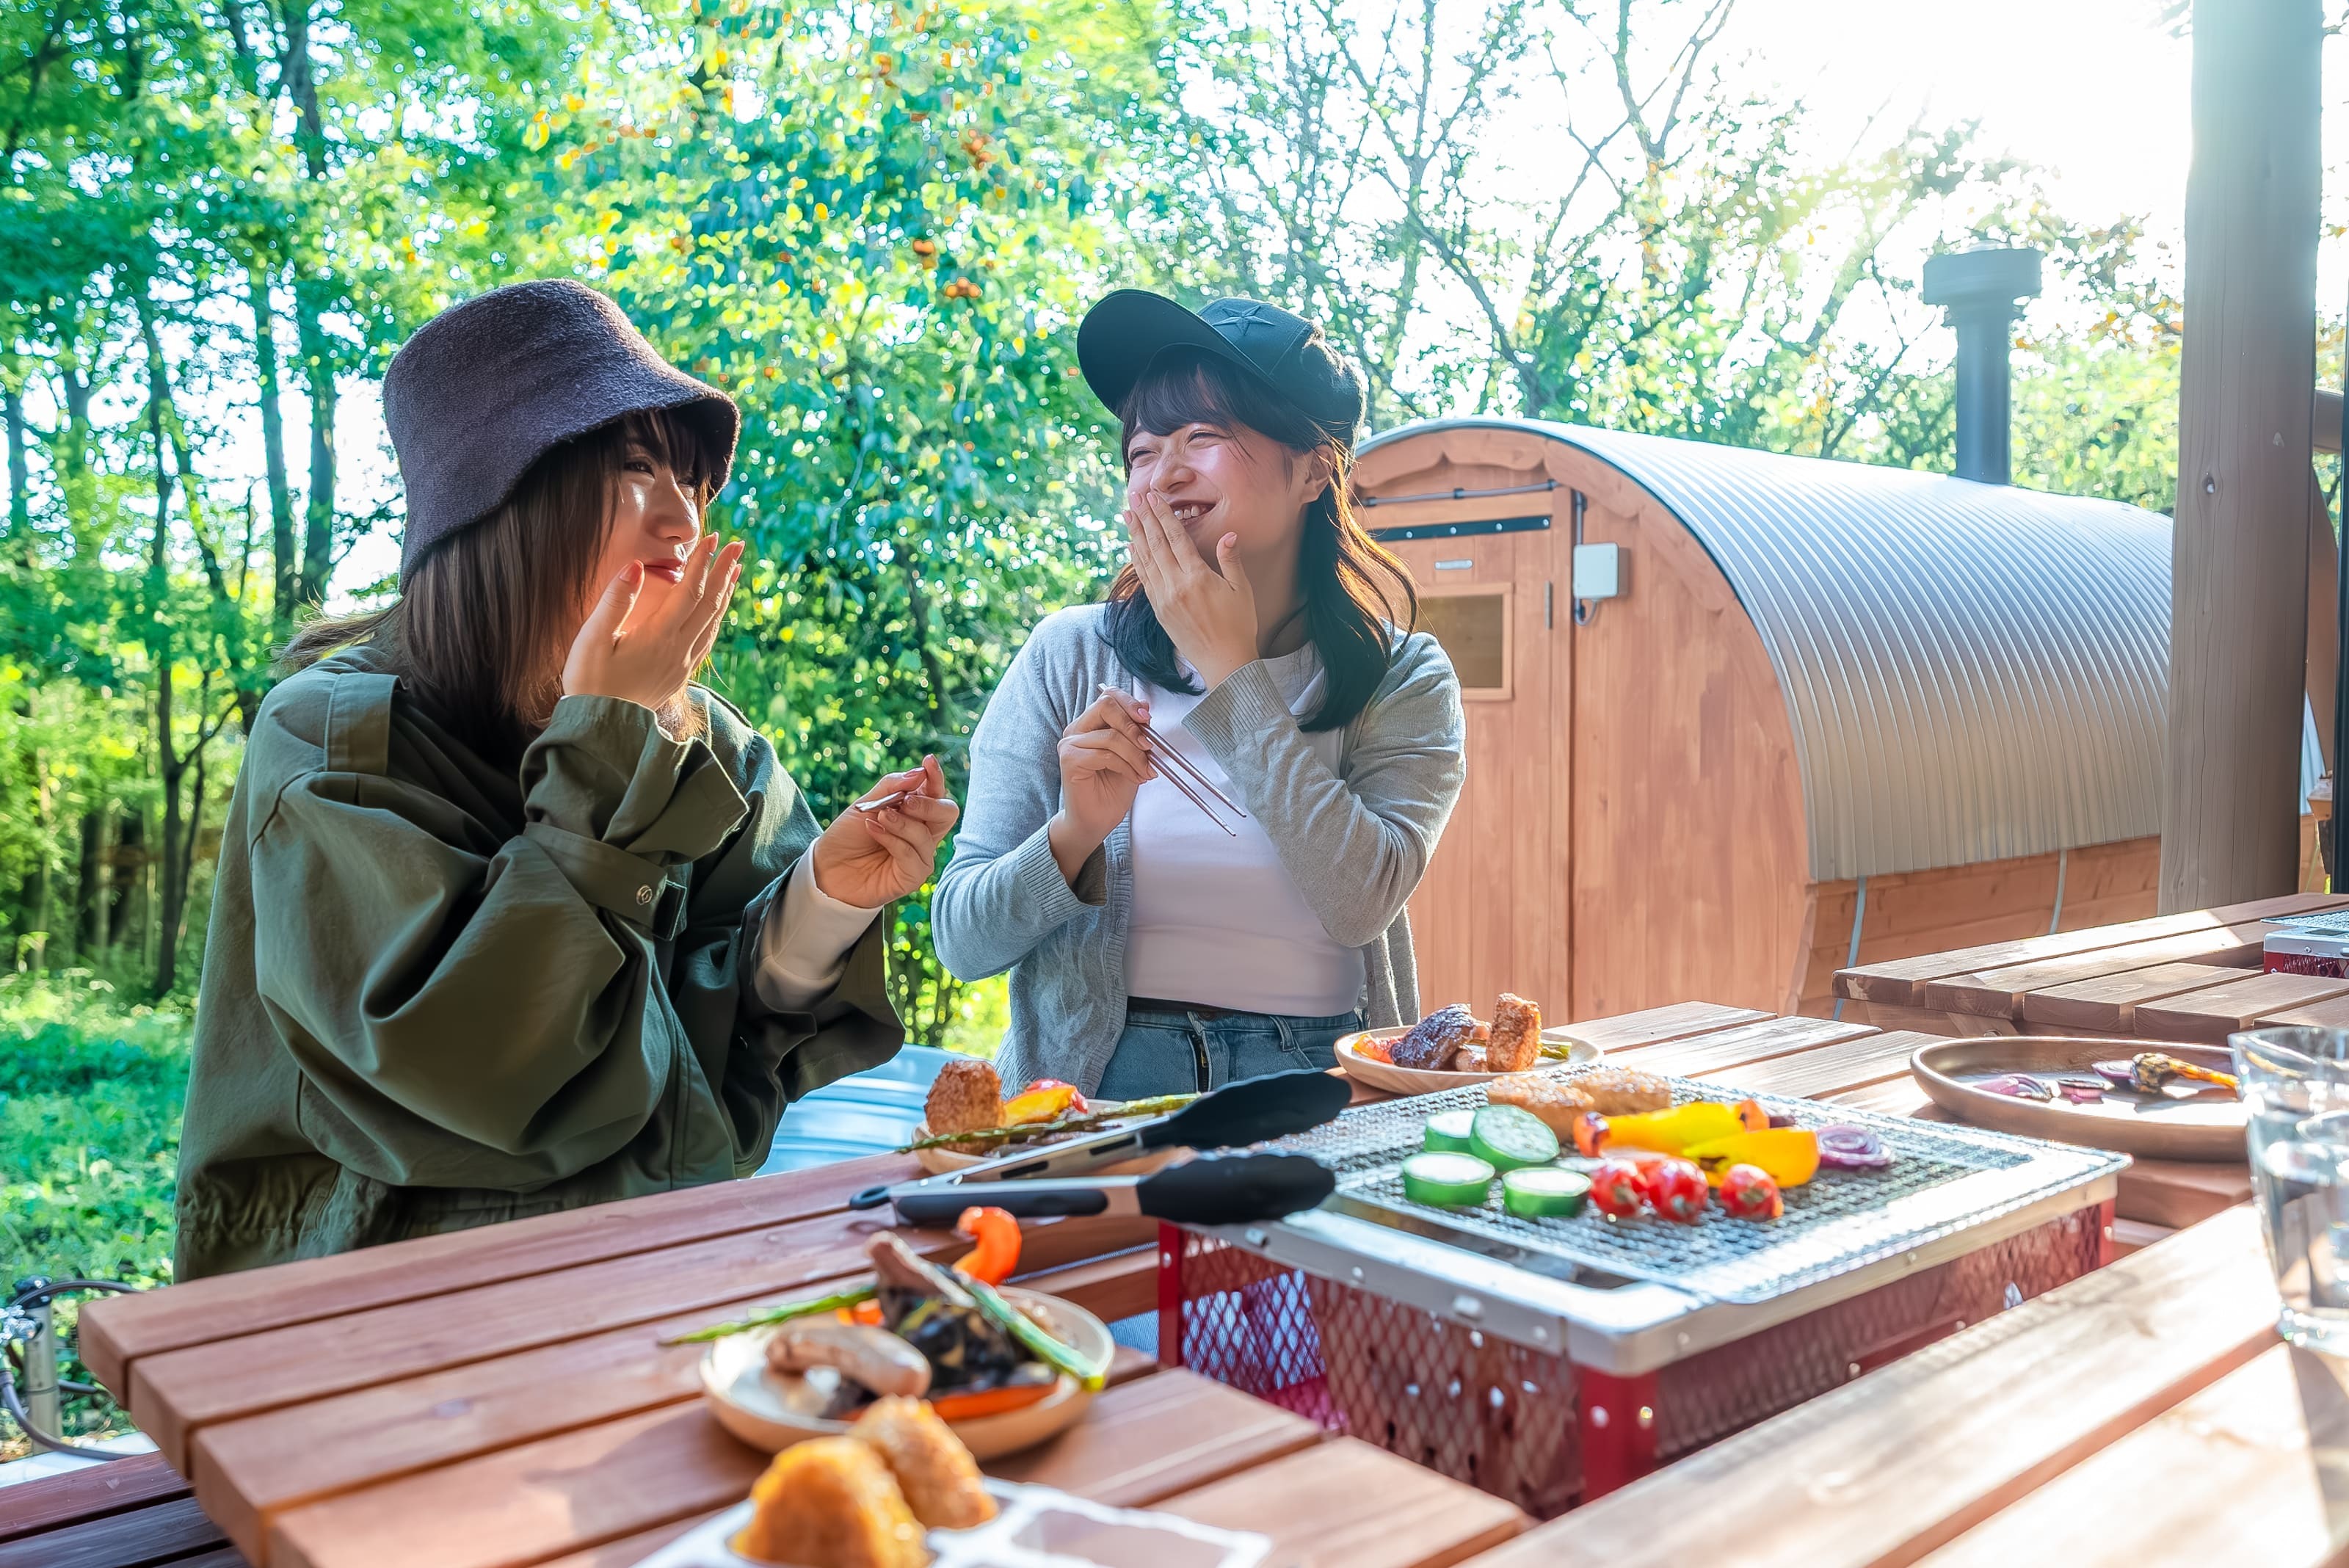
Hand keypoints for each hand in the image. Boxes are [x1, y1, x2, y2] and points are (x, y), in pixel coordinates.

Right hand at [563, 533, 744, 717]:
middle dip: (724, 571)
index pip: (690, 591)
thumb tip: (636, 566)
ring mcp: (682, 664)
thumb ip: (616, 600)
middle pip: (710, 603)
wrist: (599, 730)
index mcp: (660, 637)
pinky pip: (707, 640)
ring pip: (713, 622)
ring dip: (725, 593)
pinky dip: (716, 618)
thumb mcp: (593, 639)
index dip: (703, 563)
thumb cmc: (589, 683)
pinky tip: (717, 611)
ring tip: (735, 571)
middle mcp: (679, 650)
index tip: (713, 538)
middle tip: (737, 545)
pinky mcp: (679, 676)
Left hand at [810, 755, 960, 906]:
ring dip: (901, 823)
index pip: (936, 793)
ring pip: (926, 835)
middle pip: (947, 813)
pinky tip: (874, 832)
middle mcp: (923, 833)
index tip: (928, 761)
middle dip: (927, 805)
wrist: (828, 867)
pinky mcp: (912, 876)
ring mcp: (920, 855)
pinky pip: (913, 856)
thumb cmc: (849, 835)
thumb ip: (892, 787)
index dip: (936, 776)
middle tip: (904, 801)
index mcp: (915, 812)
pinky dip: (893, 840)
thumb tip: (920, 773)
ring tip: (878, 818)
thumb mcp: (866, 804)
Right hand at [1046, 690, 1155, 884]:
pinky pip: (1105, 755)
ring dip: (1136, 755)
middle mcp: (1076, 730)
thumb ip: (1136, 730)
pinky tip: (1135, 778)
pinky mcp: (1070, 760)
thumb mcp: (1133, 755)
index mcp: (1090, 724)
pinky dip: (1126, 766)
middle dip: (1133, 725)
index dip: (1130, 703)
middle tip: (1149, 746)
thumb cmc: (1112, 790)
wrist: (1096, 821)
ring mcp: (1070, 744)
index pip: (1108, 697)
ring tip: (1146, 772)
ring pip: (1111, 735)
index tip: (1148, 718)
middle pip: (1106, 706)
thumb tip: (1145, 704)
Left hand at [1126, 489, 1256, 688]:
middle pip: (1155, 544)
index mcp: (1197, 577)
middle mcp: (1175, 586)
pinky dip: (1136, 560)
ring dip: (1135, 534)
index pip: (1175, 538)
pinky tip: (1131, 546)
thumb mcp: (1242, 590)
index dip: (1163, 515)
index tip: (1152, 498)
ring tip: (1127, 515)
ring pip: (1145, 559)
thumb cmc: (1239, 626)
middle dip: (1144, 518)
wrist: (1224, 663)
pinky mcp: (1159, 610)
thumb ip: (1231, 561)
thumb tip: (1230, 535)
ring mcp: (1164, 598)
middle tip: (1134, 497)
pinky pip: (1144, 578)